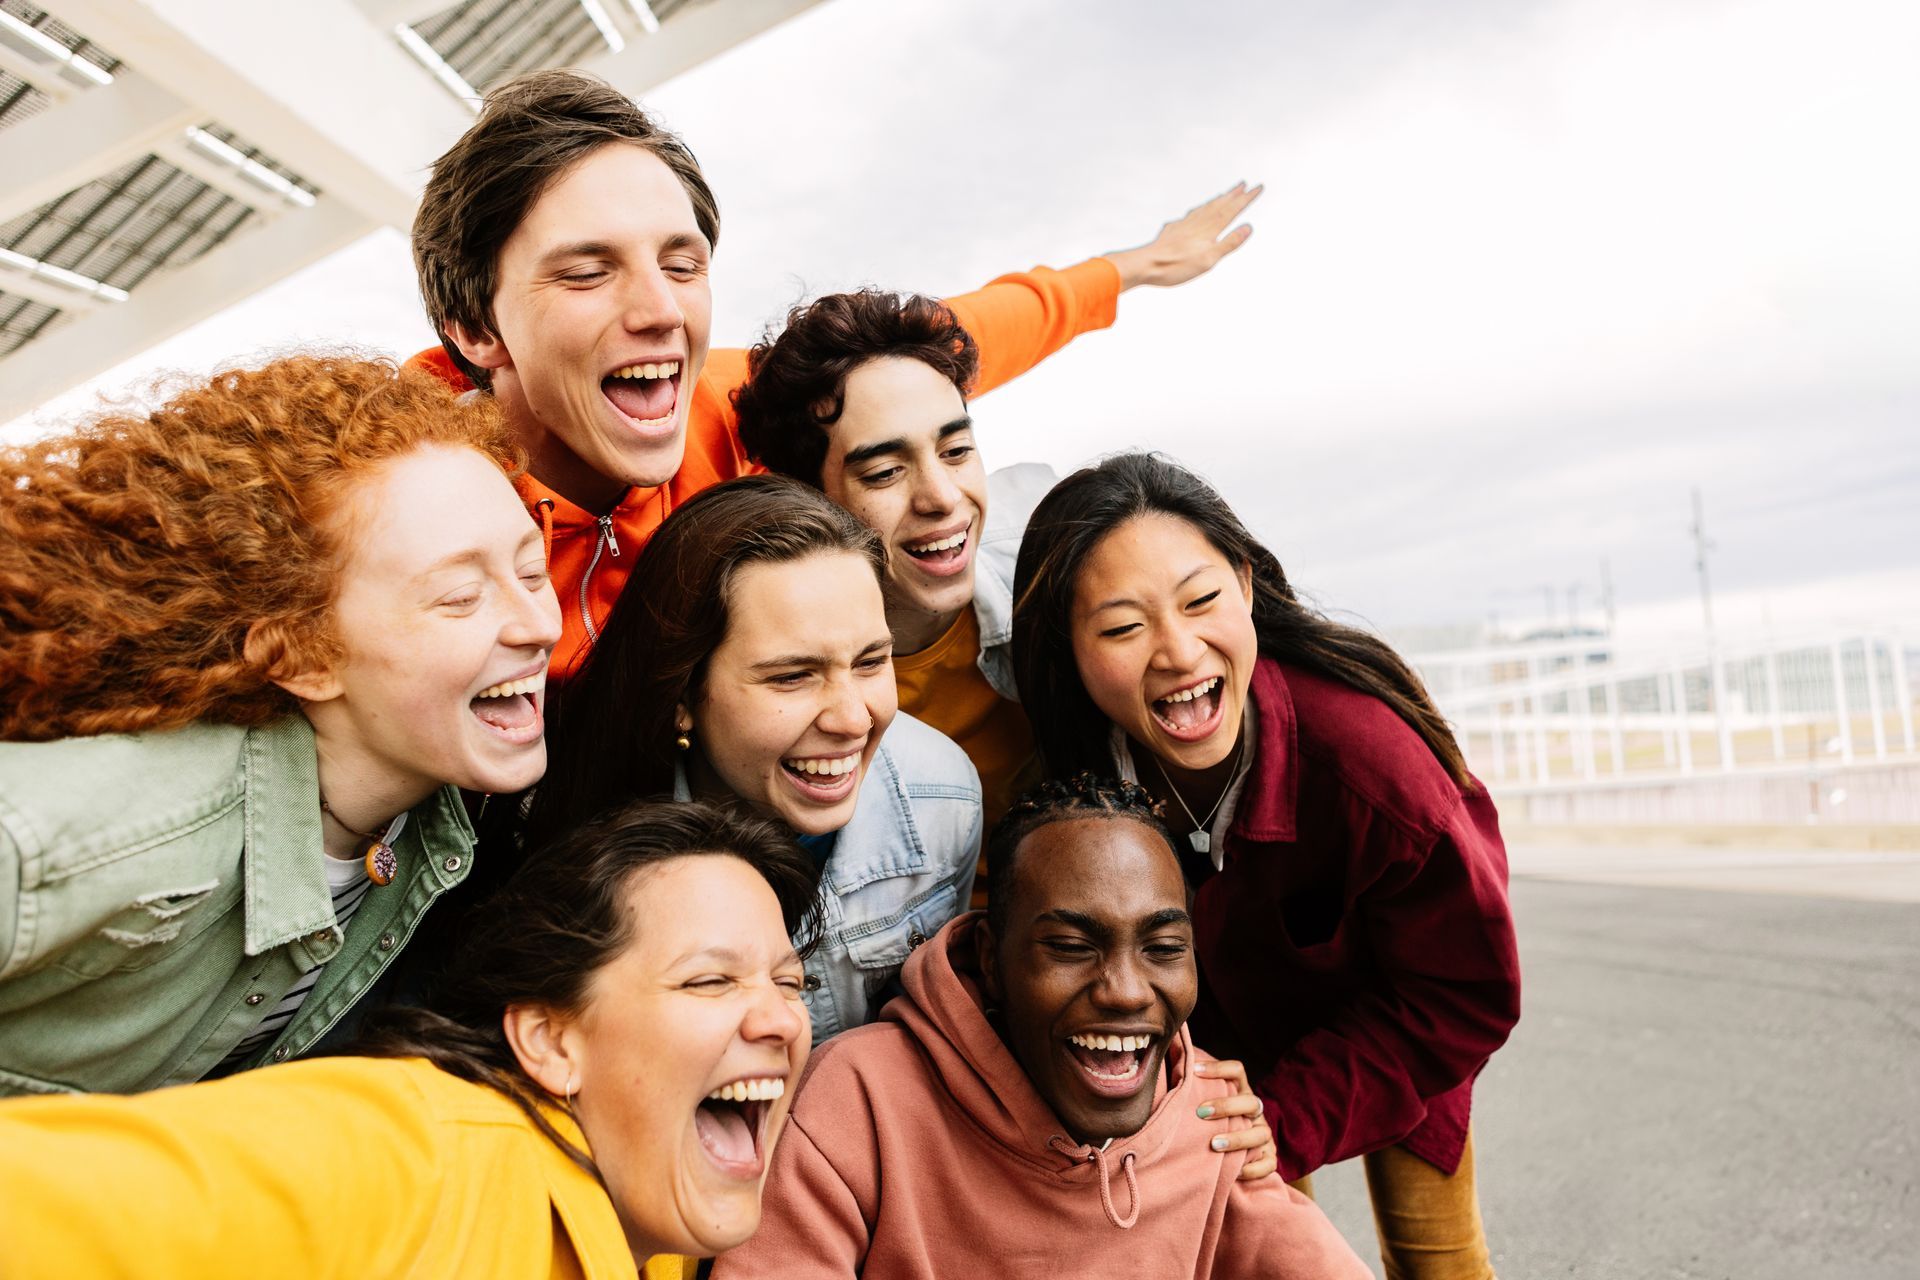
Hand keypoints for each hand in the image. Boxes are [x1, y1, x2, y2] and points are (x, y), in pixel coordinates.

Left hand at [1107, 182, 1262, 289]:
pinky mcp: (1172, 231)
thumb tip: (1248, 227)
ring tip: (1224, 194)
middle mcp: (1197, 223)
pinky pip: (1190, 215)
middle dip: (1233, 194)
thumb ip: (1229, 243)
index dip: (1246, 199)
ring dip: (1217, 200)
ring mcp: (1184, 225)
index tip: (1258, 187)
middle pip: (1218, 205)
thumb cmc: (1176, 266)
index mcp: (1209, 229)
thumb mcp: (1209, 259)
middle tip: (1243, 184)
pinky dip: (1199, 209)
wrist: (1145, 265)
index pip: (1232, 210)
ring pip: (1204, 208)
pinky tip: (1196, 212)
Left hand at [1192, 1057, 1277, 1180]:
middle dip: (1226, 1106)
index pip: (1236, 1071)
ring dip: (1238, 1138)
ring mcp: (1264, 1135)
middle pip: (1250, 1101)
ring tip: (1214, 1144)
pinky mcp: (1270, 1159)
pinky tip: (1236, 1171)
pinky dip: (1253, 1168)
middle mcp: (1255, 1112)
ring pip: (1260, 1133)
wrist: (1235, 1159)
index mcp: (1240, 1093)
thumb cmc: (1210, 1127)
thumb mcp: (1205, 1108)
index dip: (1218, 1069)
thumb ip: (1193, 1094)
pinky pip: (1268, 1164)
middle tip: (1201, 1112)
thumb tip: (1168, 1075)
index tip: (1193, 1070)